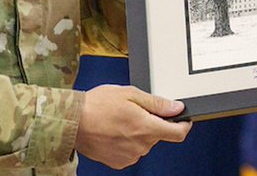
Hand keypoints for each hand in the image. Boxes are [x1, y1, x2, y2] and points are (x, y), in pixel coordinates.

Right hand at [74, 85, 191, 168]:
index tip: (182, 119)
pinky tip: (114, 131)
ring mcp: (129, 155)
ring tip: (120, 120)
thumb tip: (176, 108)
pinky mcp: (118, 162)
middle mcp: (140, 145)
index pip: (178, 133)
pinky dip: (127, 142)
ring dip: (138, 133)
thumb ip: (157, 103)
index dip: (183, 125)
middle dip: (152, 123)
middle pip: (158, 135)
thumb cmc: (97, 105)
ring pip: (144, 143)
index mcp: (146, 127)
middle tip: (135, 111)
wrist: (72, 122)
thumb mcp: (130, 94)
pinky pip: (131, 151)